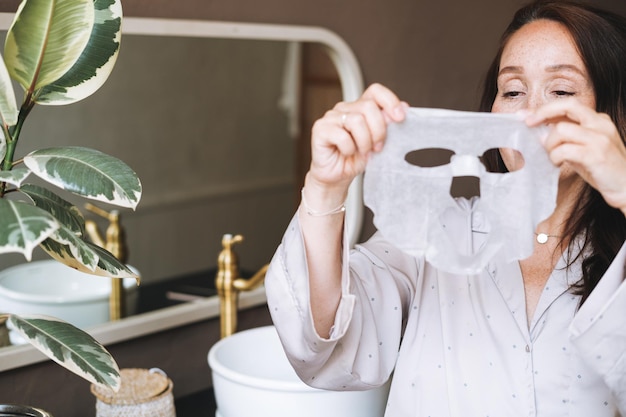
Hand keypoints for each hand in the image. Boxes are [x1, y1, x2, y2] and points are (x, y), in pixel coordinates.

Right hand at [307, 83, 406, 193]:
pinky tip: (346, 153)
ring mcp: (331, 117)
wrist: (337, 177)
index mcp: (359, 108)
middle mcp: (344, 108)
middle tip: (377, 147)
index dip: (390, 101)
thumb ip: (387, 124)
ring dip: (364, 142)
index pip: (375, 91)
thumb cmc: (355, 159)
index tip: (400, 118)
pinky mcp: (320, 129)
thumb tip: (404, 107)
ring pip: (356, 120)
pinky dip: (349, 148)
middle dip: (378, 130)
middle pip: (368, 106)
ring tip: (362, 152)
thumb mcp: (377, 142)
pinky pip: (342, 135)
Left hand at [526, 99, 625, 214]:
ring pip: (561, 130)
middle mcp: (601, 124)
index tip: (526, 115)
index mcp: (598, 120)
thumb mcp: (582, 150)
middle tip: (529, 124)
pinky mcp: (596, 155)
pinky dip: (555, 156)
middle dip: (543, 113)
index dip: (545, 108)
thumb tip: (539, 135)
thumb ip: (564, 141)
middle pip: (568, 106)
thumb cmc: (602, 170)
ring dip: (549, 144)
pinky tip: (557, 164)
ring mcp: (599, 138)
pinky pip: (564, 150)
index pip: (569, 105)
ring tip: (553, 157)